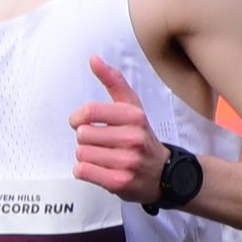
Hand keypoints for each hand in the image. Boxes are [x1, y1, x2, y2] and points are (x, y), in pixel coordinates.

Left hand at [70, 56, 163, 201]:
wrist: (163, 173)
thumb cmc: (142, 137)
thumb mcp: (132, 107)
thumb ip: (113, 81)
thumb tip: (94, 59)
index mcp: (134, 116)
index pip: (89, 112)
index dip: (78, 117)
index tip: (81, 121)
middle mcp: (133, 138)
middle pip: (82, 134)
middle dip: (85, 138)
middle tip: (100, 142)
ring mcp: (127, 162)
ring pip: (81, 153)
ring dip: (86, 155)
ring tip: (102, 156)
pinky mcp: (119, 182)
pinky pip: (83, 171)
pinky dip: (85, 170)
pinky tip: (99, 168)